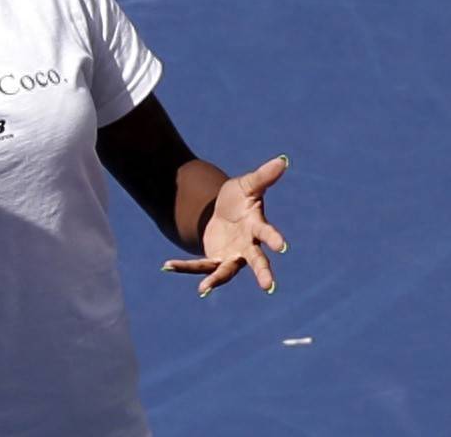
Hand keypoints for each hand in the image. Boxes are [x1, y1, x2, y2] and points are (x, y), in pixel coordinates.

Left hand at [161, 155, 289, 297]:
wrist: (220, 211)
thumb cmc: (239, 198)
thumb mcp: (248, 185)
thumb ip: (263, 176)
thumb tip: (283, 160)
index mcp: (257, 226)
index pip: (267, 232)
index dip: (274, 238)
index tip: (283, 246)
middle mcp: (247, 246)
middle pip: (256, 260)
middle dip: (262, 272)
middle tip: (269, 286)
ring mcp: (232, 256)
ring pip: (225, 271)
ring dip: (215, 280)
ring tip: (203, 290)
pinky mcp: (215, 259)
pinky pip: (200, 265)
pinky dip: (185, 266)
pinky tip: (168, 265)